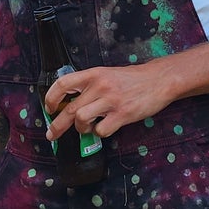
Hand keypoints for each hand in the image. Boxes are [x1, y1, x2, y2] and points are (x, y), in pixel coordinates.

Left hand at [45, 61, 179, 141]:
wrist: (159, 80)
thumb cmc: (132, 79)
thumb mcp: (107, 75)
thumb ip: (90, 86)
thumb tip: (71, 103)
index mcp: (93, 74)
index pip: (63, 84)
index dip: (51, 98)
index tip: (50, 109)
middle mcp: (99, 86)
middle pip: (69, 108)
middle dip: (57, 125)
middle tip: (52, 134)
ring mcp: (111, 100)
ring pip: (81, 119)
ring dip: (80, 129)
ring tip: (87, 128)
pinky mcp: (123, 114)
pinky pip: (101, 130)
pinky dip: (100, 133)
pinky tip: (106, 128)